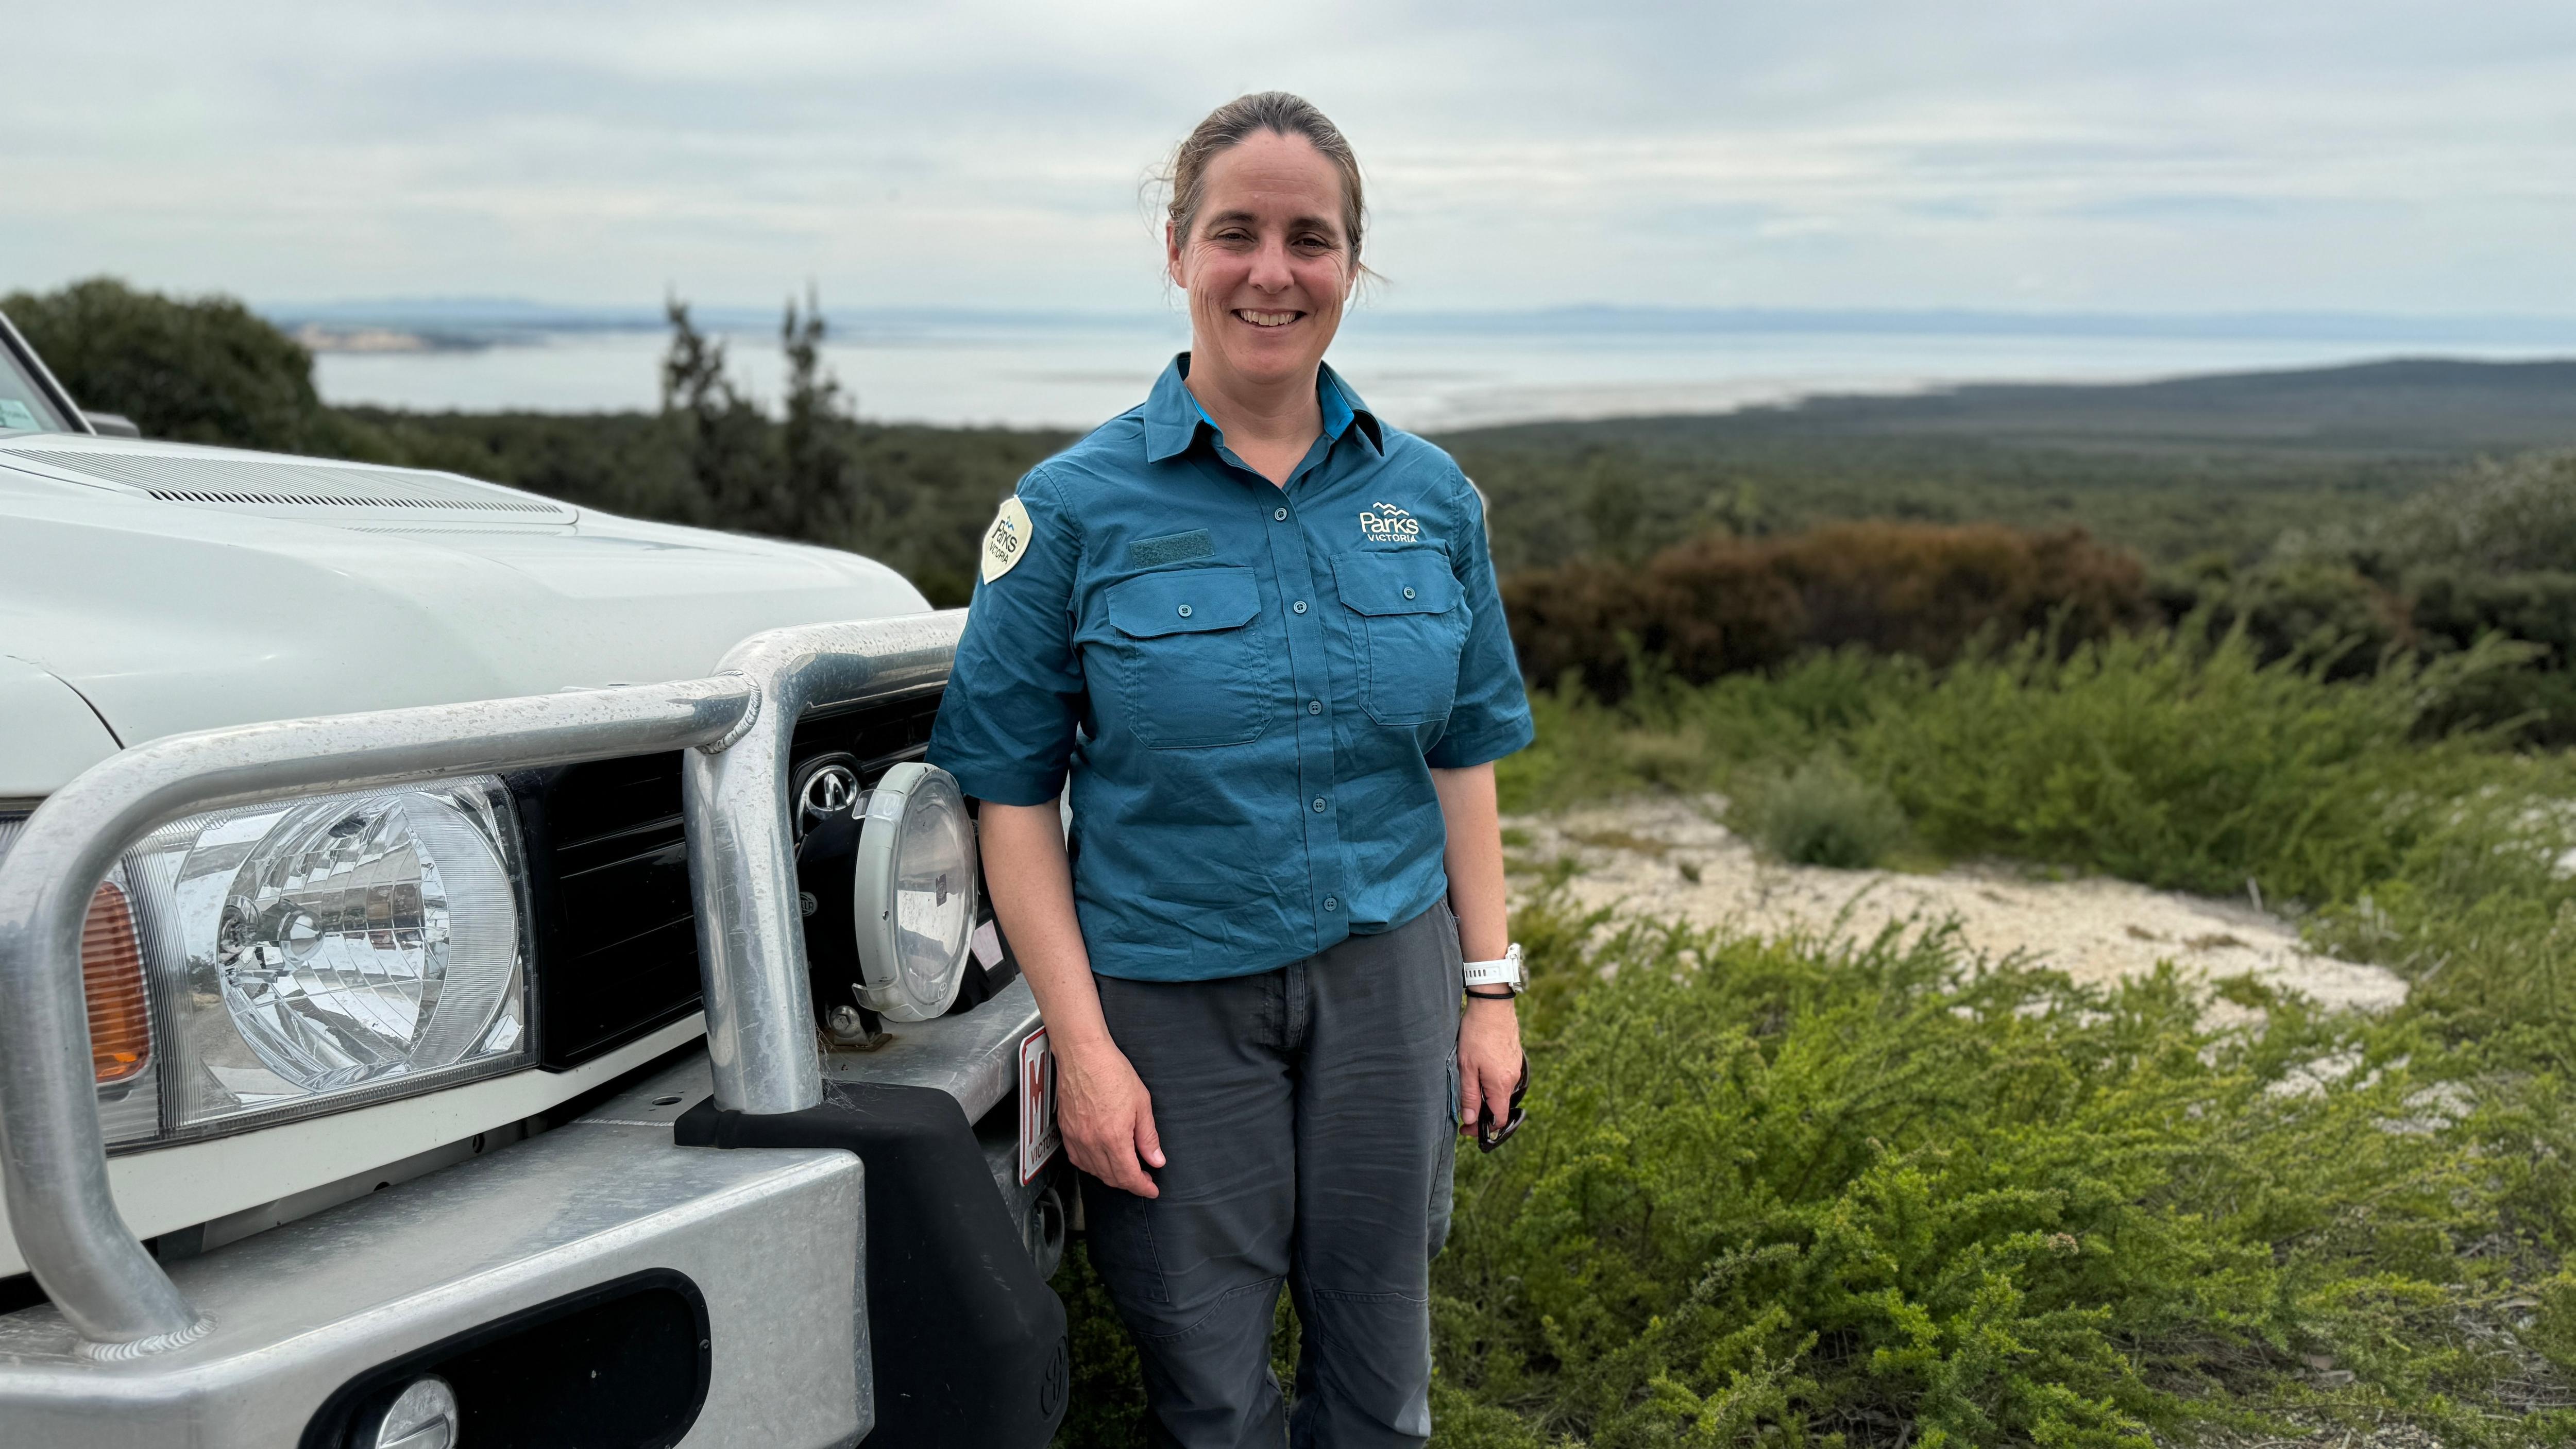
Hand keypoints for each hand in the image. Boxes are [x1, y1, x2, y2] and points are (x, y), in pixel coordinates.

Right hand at [1055, 1038, 1166, 1197]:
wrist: (1083, 1055)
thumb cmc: (1112, 1072)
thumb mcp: (1141, 1103)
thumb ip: (1148, 1136)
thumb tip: (1156, 1160)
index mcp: (1114, 1137)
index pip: (1129, 1176)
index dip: (1142, 1187)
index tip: (1151, 1189)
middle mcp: (1092, 1142)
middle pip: (1111, 1177)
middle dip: (1129, 1183)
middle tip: (1143, 1178)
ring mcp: (1076, 1137)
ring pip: (1094, 1171)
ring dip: (1111, 1176)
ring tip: (1125, 1170)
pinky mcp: (1066, 1131)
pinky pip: (1077, 1159)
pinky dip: (1091, 1166)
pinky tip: (1100, 1160)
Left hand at [1457, 997, 1522, 1133]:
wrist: (1492, 1004)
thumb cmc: (1476, 1034)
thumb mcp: (1466, 1066)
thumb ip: (1469, 1095)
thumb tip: (1469, 1120)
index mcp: (1501, 1084)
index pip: (1499, 1119)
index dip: (1483, 1129)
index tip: (1467, 1129)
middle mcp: (1512, 1078)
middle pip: (1500, 1106)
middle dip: (1482, 1114)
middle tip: (1463, 1112)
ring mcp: (1515, 1067)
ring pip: (1501, 1091)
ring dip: (1486, 1097)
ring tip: (1468, 1091)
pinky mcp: (1513, 1057)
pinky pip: (1504, 1078)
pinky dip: (1492, 1083)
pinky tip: (1478, 1074)